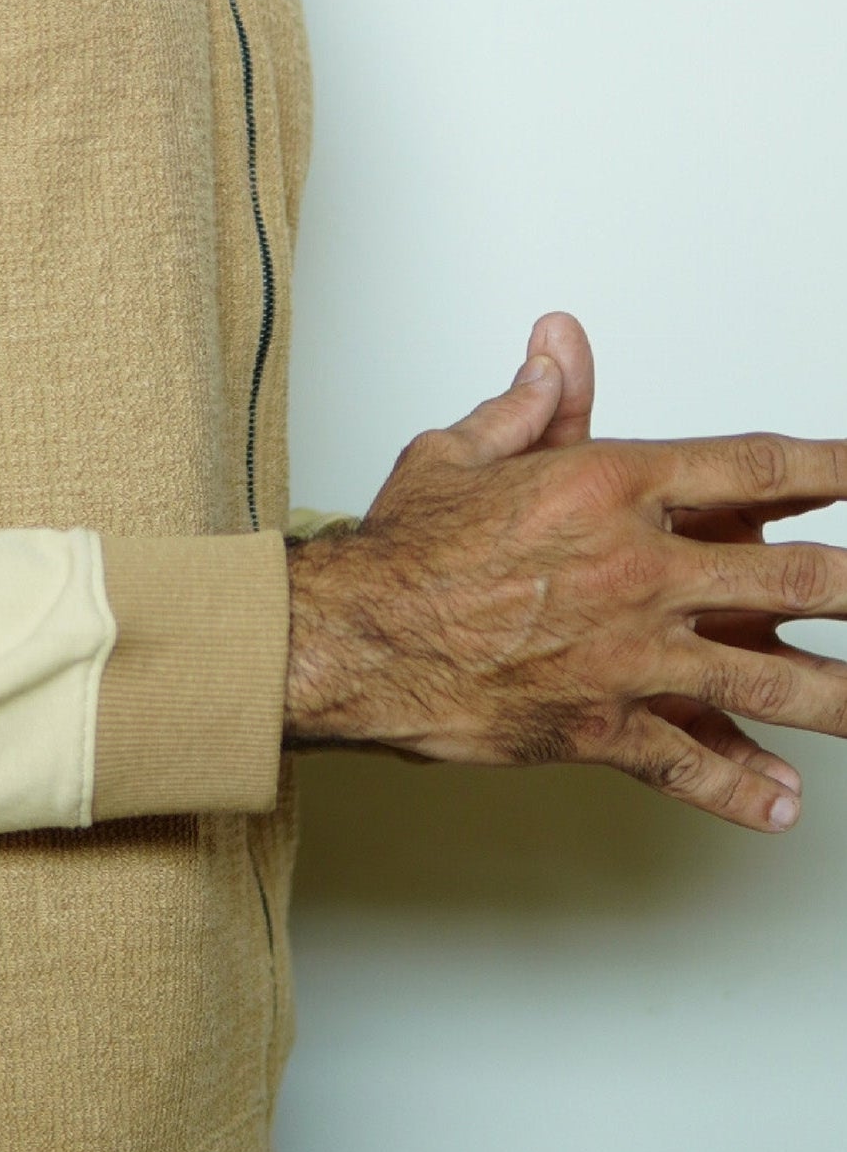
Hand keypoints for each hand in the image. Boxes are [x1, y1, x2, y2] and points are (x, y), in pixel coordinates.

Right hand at [284, 314, 846, 831]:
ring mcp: (628, 654)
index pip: (751, 466)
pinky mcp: (601, 725)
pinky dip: (745, 789)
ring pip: (763, 680)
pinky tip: (784, 803)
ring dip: (837, 698)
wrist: (352, 640)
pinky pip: (692, 764)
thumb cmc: (401, 551)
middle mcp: (636, 569)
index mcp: (609, 488)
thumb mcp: (461, 451)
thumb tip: (559, 348)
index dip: (829, 468)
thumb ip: (530, 405)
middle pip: (787, 577)